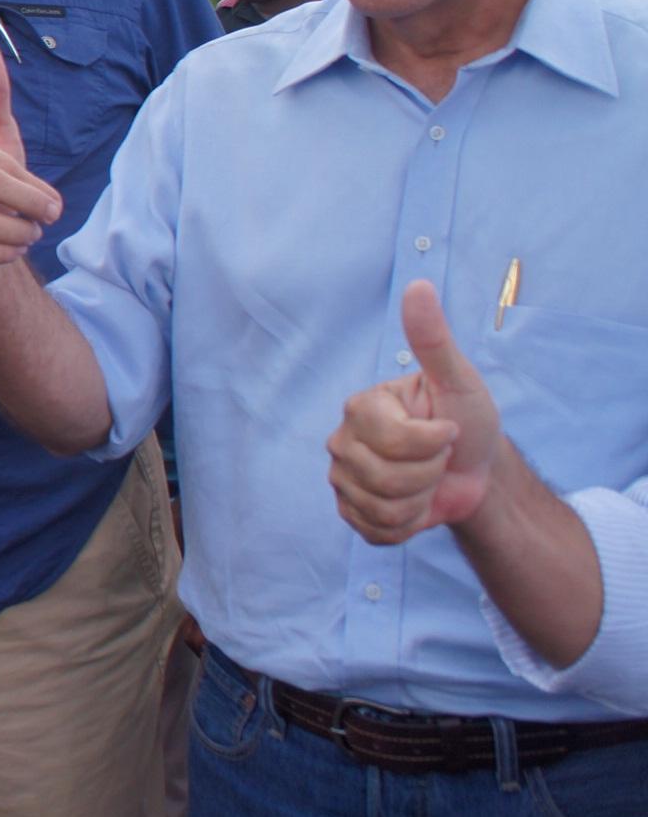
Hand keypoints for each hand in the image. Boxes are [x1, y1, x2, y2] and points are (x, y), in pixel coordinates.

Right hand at [326, 280, 504, 544]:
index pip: (393, 441)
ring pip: (382, 508)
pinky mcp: (350, 512)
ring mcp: (342, 478)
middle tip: (438, 458)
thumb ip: (432, 339)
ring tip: (427, 481)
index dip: (435, 443)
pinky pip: (376, 531)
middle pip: (386, 479)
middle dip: (429, 474)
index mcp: (360, 407)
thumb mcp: (458, 381)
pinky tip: (415, 504)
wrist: (476, 472)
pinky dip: (408, 525)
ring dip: (420, 501)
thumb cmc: (469, 420)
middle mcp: (341, 441)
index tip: (449, 429)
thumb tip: (418, 285)